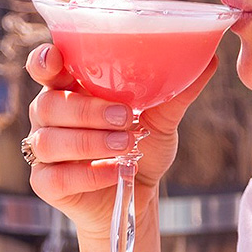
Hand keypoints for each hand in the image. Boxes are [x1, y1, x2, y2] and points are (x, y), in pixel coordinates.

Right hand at [23, 44, 218, 236]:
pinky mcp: (45, 184)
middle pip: (47, 105)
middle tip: (125, 117)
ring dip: (89, 142)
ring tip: (125, 145)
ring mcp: (44, 151)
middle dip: (86, 111)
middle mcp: (50, 117)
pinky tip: (114, 172)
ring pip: (49, 141)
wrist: (138, 194)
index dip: (43, 61)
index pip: (43, 67)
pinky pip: (56, 177)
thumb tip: (208, 57)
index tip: (57, 59)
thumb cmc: (141, 148)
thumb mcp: (161, 118)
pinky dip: (87, 174)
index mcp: (70, 89)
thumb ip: (176, 90)